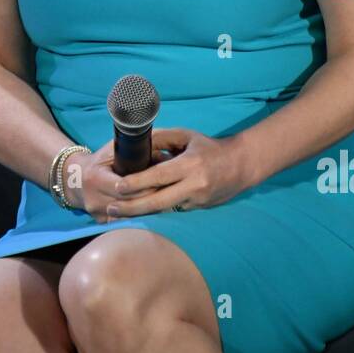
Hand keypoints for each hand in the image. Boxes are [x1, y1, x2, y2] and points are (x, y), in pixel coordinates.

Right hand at [59, 140, 171, 222]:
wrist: (75, 178)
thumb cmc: (99, 161)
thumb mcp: (113, 150)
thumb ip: (135, 152)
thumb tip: (164, 155)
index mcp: (95, 179)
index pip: (126, 187)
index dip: (146, 184)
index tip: (164, 180)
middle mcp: (94, 199)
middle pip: (130, 204)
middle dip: (152, 198)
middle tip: (171, 192)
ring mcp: (97, 214)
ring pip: (130, 217)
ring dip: (149, 210)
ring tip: (167, 202)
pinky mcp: (102, 223)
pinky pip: (126, 222)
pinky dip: (140, 217)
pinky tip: (154, 211)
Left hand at [105, 128, 252, 217]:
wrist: (241, 165)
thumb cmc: (209, 147)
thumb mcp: (187, 136)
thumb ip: (162, 139)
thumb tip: (138, 144)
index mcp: (190, 165)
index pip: (159, 176)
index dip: (137, 183)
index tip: (118, 187)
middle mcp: (194, 185)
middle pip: (158, 202)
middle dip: (132, 207)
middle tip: (112, 209)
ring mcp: (198, 200)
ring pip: (164, 210)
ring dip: (141, 214)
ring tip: (120, 215)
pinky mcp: (199, 209)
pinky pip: (174, 210)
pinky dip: (157, 212)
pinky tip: (140, 215)